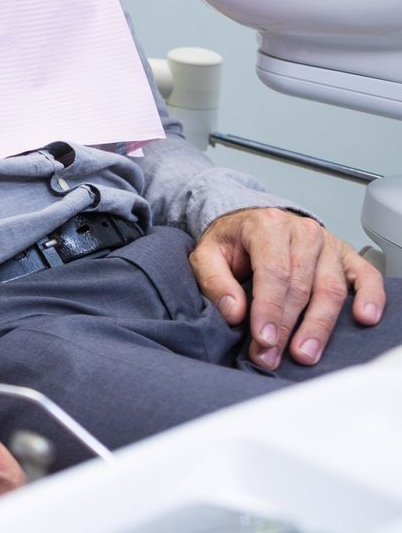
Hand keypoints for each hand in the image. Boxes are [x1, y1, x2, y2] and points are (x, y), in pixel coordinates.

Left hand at [191, 207, 385, 369]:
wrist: (252, 221)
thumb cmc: (232, 241)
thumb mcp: (207, 253)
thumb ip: (214, 281)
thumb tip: (234, 312)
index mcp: (267, 226)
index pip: (273, 273)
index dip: (269, 309)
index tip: (264, 339)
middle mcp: (302, 232)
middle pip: (300, 287)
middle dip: (287, 327)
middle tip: (273, 356)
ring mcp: (328, 244)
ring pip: (331, 289)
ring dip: (319, 326)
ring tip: (306, 353)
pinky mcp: (346, 256)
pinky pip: (366, 276)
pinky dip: (370, 297)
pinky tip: (365, 317)